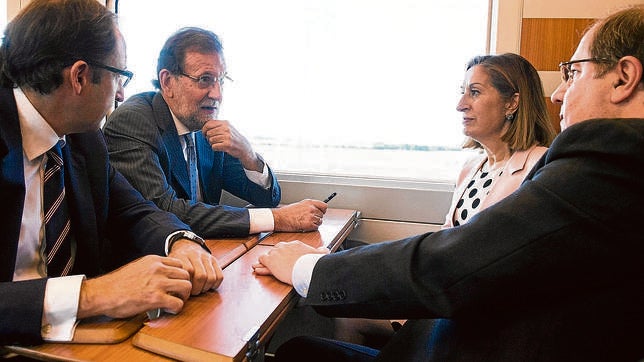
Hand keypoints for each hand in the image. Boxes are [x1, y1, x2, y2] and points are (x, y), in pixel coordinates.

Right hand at [77, 255, 191, 318]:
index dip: (180, 275)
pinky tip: (168, 310)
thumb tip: (163, 277)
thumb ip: (152, 269)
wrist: (101, 294)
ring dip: (183, 296)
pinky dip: (176, 308)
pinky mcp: (155, 298)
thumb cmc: (116, 284)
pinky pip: (178, 303)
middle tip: (178, 295)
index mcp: (153, 260)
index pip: (179, 264)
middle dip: (184, 286)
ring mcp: (158, 283)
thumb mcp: (137, 267)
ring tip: (175, 302)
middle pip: (186, 274)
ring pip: (186, 287)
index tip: (175, 284)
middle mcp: (158, 269)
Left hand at [169, 239, 223, 294]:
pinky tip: (207, 285)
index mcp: (182, 256)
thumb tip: (171, 296)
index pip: (188, 272)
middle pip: (201, 276)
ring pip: (211, 277)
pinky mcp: (214, 260)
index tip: (183, 291)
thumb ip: (170, 279)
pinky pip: (219, 276)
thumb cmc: (176, 262)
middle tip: (192, 292)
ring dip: (205, 287)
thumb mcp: (169, 267)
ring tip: (199, 289)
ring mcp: (206, 257)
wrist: (185, 245)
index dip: (187, 285)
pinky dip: (214, 285)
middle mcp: (195, 255)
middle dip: (197, 289)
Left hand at [202, 119, 262, 171]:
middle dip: (209, 138)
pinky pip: (214, 146)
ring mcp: (227, 137)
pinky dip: (215, 148)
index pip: (209, 124)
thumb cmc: (234, 138)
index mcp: (225, 123)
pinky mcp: (227, 145)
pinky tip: (220, 147)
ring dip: (212, 144)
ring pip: (210, 140)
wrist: (244, 147)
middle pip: (209, 133)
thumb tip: (205, 127)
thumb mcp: (228, 127)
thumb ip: (218, 125)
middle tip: (214, 140)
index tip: (204, 134)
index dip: (204, 129)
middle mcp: (226, 128)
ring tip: (219, 144)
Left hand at [253, 240, 328, 283]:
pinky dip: (260, 265)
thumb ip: (321, 252)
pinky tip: (259, 267)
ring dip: (266, 261)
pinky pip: (262, 260)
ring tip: (262, 266)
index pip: (287, 247)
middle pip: (277, 250)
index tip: (285, 258)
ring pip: (269, 255)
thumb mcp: (318, 255)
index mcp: (295, 244)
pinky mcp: (270, 261)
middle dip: (276, 256)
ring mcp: (277, 253)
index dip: (285, 253)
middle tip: (276, 263)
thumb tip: (326, 250)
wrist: (305, 268)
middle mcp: (285, 247)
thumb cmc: (311, 263)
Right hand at [272, 199, 327, 231]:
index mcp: (309, 202)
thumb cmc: (287, 212)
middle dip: (317, 218)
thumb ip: (309, 207)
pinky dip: (311, 228)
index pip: (324, 206)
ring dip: (314, 224)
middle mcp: (311, 208)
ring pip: (319, 222)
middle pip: (322, 215)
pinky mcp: (309, 224)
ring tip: (306, 223)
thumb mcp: (300, 205)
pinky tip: (305, 226)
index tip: (320, 213)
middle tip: (309, 220)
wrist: (280, 218)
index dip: (322, 211)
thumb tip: (315, 211)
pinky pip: (316, 227)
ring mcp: (311, 216)